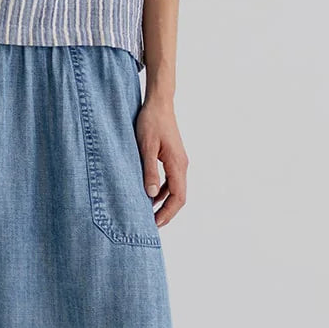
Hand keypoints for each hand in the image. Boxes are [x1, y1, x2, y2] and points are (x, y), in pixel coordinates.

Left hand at [135, 96, 188, 228]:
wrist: (159, 102)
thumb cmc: (151, 122)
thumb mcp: (146, 147)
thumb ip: (149, 171)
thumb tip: (150, 195)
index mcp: (177, 164)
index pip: (178, 196)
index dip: (168, 212)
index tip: (155, 223)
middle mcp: (182, 164)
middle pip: (179, 196)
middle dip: (167, 212)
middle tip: (153, 225)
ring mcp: (179, 160)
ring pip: (175, 188)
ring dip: (165, 202)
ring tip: (151, 213)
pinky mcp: (174, 156)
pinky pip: (171, 179)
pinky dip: (163, 190)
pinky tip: (151, 194)